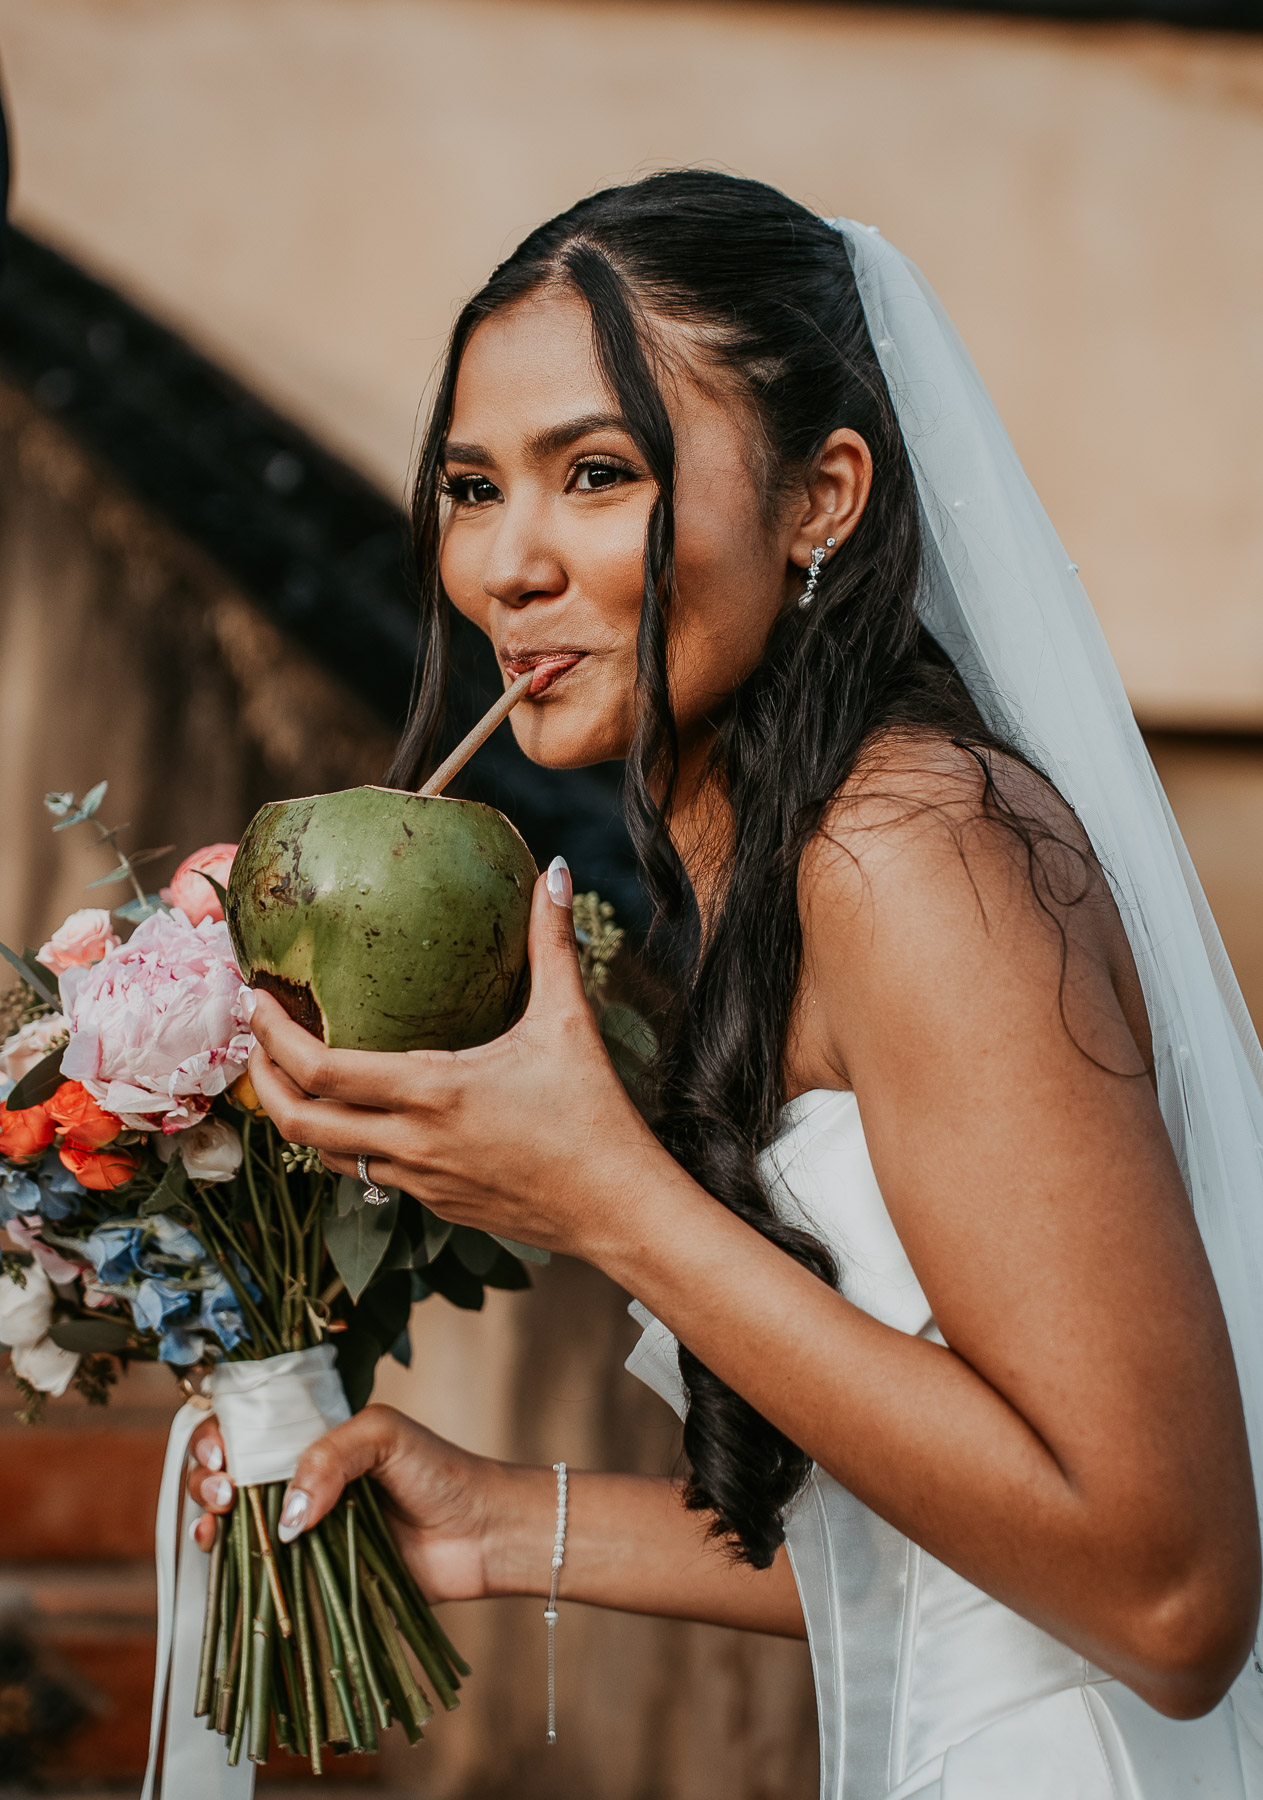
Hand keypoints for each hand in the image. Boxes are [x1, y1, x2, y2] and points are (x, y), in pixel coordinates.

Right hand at [185, 1406, 509, 1601]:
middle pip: (228, 1470)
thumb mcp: (385, 1435)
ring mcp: (300, 1527)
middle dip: (207, 1476)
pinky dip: (227, 1561)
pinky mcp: (309, 1573)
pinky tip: (216, 1553)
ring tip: (217, 1522)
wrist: (480, 1536)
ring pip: (232, 1519)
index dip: (221, 1434)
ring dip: (208, 1517)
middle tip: (225, 1492)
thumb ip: (331, 1457)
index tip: (223, 1452)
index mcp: (314, 1435)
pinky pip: (256, 1568)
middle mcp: (299, 1478)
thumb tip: (286, 1515)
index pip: (248, 1425)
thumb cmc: (439, 1472)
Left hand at [245, 862, 666, 1263]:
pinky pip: (373, 1172)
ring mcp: (421, 1181)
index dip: (274, 1038)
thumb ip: (552, 945)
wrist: (618, 1208)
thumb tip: (553, 872)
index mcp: (433, 1094)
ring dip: (302, 1116)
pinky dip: (349, 1141)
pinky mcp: (437, 1204)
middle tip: (256, 1039)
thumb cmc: (595, 1115)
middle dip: (263, 1082)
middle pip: (300, 1125)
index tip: (257, 1000)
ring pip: (329, 1156)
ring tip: (296, 1074)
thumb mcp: (570, 1023)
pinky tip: (365, 1111)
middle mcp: (413, 1144)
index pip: (321, 1071)